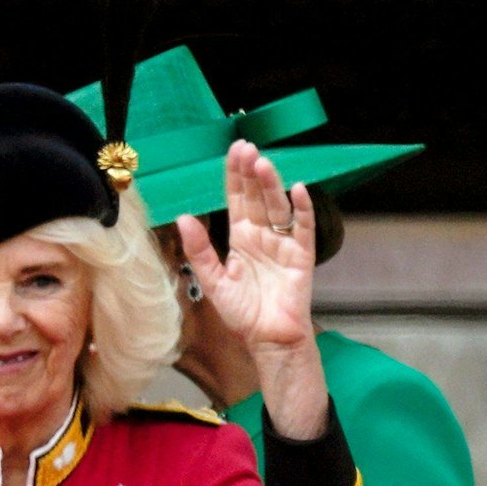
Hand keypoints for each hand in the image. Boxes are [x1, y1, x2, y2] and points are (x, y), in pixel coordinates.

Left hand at [174, 140, 315, 354]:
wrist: (267, 338)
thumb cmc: (242, 313)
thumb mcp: (213, 281)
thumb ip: (198, 250)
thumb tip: (183, 218)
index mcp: (240, 238)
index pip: (236, 199)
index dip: (234, 176)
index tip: (233, 151)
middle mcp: (262, 235)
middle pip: (257, 197)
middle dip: (251, 172)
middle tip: (246, 147)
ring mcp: (283, 243)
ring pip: (277, 206)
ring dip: (271, 184)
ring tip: (263, 164)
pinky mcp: (302, 255)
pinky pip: (304, 227)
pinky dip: (302, 209)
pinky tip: (298, 190)